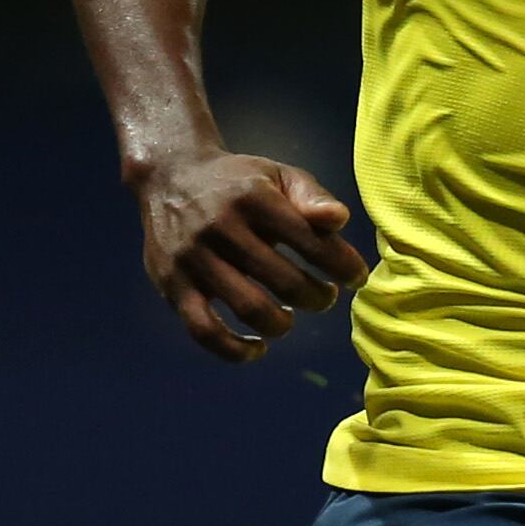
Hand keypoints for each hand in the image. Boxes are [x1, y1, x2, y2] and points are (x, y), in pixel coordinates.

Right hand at [131, 148, 366, 363]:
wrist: (169, 175)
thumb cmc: (236, 181)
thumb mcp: (276, 175)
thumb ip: (311, 196)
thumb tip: (340, 220)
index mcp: (253, 198)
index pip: (310, 241)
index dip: (342, 266)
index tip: (356, 278)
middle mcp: (221, 227)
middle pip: (284, 281)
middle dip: (317, 297)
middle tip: (325, 297)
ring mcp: (194, 259)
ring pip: (249, 309)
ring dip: (283, 323)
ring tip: (290, 317)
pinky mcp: (172, 286)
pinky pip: (204, 331)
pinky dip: (235, 350)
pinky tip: (258, 348)